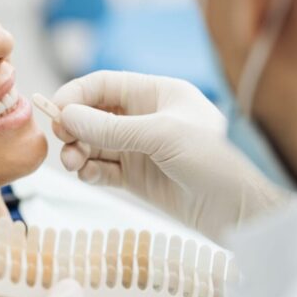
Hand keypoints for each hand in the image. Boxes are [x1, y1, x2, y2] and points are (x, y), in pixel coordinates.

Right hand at [53, 70, 287, 240]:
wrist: (240, 212)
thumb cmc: (214, 161)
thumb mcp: (163, 136)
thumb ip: (112, 128)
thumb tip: (66, 116)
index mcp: (157, 93)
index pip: (105, 84)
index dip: (77, 94)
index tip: (56, 111)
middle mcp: (145, 117)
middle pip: (94, 113)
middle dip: (74, 126)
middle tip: (62, 141)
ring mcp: (140, 148)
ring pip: (94, 143)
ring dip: (78, 150)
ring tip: (73, 163)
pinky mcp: (137, 177)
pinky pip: (102, 168)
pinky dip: (90, 171)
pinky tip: (88, 175)